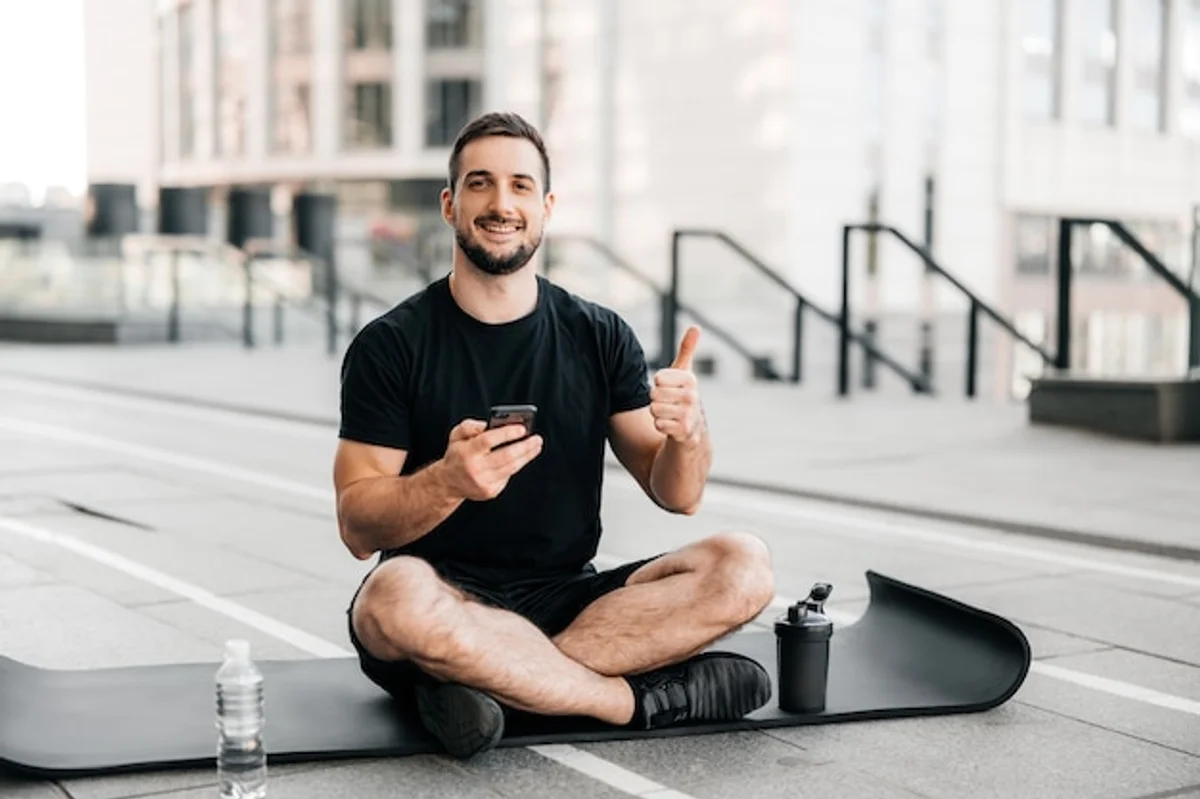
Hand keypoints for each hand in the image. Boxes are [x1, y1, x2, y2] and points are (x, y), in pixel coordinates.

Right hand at [438, 419, 543, 500]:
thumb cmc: (457, 454)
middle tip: (536, 439)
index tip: (522, 429)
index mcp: (466, 452)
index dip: (506, 434)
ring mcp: (483, 482)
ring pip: (511, 468)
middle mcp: (475, 468)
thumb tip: (488, 424)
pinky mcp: (490, 491)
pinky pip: (508, 476)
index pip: (488, 441)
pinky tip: (521, 458)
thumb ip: (470, 426)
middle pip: (505, 456)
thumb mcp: (456, 435)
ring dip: (527, 456)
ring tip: (536, 446)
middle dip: (524, 447)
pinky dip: (516, 465)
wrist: (449, 482)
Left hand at [651, 326, 704, 442]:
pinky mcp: (685, 432)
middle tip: (668, 403)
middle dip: (656, 400)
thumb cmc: (683, 396)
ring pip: (654, 410)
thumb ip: (687, 350)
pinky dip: (661, 426)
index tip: (668, 387)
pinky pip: (658, 425)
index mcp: (690, 379)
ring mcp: (690, 415)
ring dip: (657, 414)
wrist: (693, 430)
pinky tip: (671, 426)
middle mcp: (693, 396)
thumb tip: (695, 327)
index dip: (658, 384)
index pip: (658, 378)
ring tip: (670, 414)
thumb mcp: (684, 373)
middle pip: (654, 394)